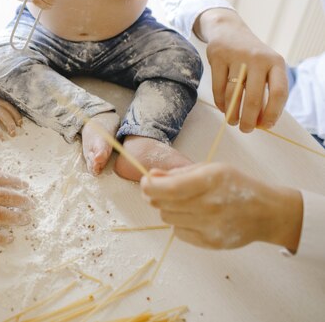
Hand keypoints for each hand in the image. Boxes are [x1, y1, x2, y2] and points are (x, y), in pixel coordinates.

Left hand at [141, 163, 302, 251]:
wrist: (267, 213)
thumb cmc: (237, 186)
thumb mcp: (211, 169)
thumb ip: (179, 173)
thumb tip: (151, 176)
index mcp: (211, 181)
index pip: (167, 189)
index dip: (149, 185)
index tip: (145, 181)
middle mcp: (209, 205)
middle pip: (162, 204)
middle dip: (154, 195)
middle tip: (158, 190)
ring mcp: (210, 226)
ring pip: (167, 218)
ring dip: (168, 208)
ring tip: (183, 202)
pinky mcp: (210, 243)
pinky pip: (178, 232)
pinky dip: (179, 223)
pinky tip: (193, 216)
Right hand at [197, 8, 288, 131]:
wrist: (228, 31)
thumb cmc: (250, 56)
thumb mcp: (265, 67)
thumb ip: (267, 90)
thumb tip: (261, 121)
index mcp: (276, 62)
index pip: (279, 92)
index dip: (274, 112)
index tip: (267, 126)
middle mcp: (258, 58)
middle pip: (255, 97)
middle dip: (249, 119)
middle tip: (246, 130)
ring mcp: (237, 57)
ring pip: (234, 94)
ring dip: (232, 113)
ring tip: (232, 121)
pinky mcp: (217, 58)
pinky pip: (218, 87)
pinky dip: (220, 102)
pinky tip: (223, 109)